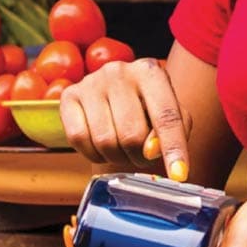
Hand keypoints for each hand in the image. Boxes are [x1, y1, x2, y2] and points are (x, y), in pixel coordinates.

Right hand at [58, 57, 191, 179]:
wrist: (113, 96)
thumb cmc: (147, 108)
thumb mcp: (171, 115)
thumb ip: (174, 132)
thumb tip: (150, 150)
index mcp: (150, 72)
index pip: (166, 115)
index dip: (173, 148)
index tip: (179, 175)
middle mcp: (119, 71)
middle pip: (132, 135)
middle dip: (139, 157)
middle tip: (140, 155)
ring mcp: (90, 82)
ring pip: (105, 141)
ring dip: (116, 157)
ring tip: (121, 147)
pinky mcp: (68, 96)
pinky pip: (79, 139)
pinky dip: (93, 153)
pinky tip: (99, 144)